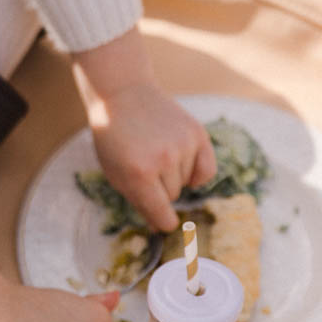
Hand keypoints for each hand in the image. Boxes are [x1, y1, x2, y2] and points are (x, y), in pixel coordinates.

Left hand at [70, 31, 216, 232]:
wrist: (124, 94)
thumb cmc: (114, 137)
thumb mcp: (114, 172)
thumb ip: (139, 201)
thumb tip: (161, 227)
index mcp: (138, 174)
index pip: (163, 216)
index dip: (162, 221)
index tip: (163, 221)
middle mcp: (163, 160)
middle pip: (173, 196)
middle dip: (159, 189)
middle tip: (145, 166)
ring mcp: (182, 145)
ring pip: (187, 183)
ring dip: (175, 175)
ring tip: (157, 153)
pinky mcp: (197, 133)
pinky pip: (207, 170)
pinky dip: (197, 173)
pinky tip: (182, 163)